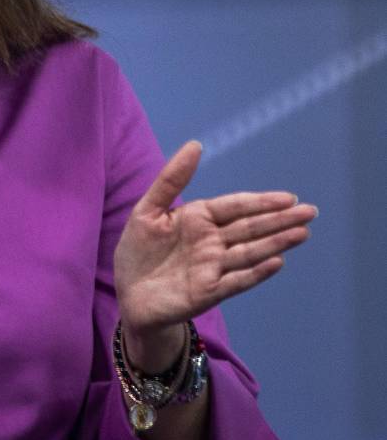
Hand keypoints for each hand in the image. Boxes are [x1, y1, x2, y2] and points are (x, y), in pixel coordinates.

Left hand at [114, 140, 316, 345]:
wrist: (129, 295)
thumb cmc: (137, 252)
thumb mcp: (148, 210)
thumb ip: (171, 179)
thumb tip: (196, 144)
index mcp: (198, 219)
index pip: (235, 207)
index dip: (261, 202)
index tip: (289, 197)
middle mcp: (211, 242)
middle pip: (250, 228)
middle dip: (279, 220)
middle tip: (310, 211)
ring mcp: (213, 267)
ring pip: (250, 252)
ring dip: (276, 243)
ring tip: (301, 233)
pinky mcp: (209, 291)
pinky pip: (237, 280)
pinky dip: (256, 272)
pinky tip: (276, 262)